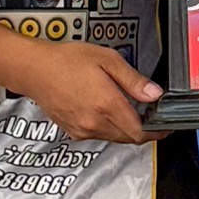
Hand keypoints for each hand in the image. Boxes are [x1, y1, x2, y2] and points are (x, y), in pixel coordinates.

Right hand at [10, 43, 161, 144]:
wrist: (33, 70)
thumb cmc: (66, 60)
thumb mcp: (106, 59)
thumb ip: (133, 80)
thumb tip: (154, 94)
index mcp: (106, 104)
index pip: (139, 132)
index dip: (156, 132)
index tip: (165, 125)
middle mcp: (94, 122)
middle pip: (129, 138)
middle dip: (143, 130)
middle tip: (150, 115)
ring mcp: (82, 130)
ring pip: (115, 138)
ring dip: (125, 129)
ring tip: (127, 108)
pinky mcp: (73, 132)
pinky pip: (99, 135)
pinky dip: (109, 127)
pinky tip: (106, 110)